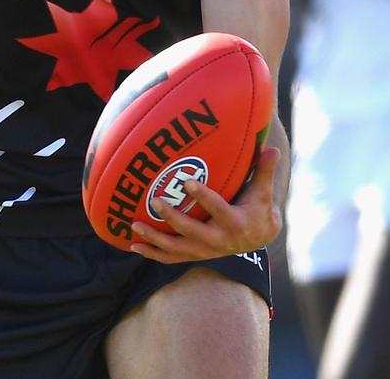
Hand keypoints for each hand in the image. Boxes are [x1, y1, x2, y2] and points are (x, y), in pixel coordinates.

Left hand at [130, 147, 281, 262]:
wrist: (258, 236)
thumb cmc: (258, 206)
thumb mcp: (263, 191)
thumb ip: (264, 170)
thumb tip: (274, 149)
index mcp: (235, 222)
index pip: (217, 209)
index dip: (203, 197)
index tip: (187, 181)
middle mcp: (218, 241)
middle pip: (192, 232)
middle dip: (173, 218)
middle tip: (155, 201)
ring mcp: (204, 251)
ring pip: (176, 249)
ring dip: (155, 239)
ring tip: (135, 226)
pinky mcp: (195, 255)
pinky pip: (170, 258)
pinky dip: (152, 253)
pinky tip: (133, 245)